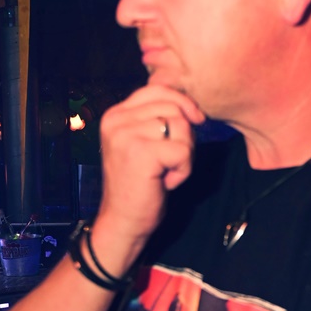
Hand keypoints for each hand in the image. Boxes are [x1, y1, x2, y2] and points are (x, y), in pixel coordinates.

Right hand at [92, 86, 204, 259]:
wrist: (123, 221)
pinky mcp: (141, 152)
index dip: (182, 102)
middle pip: (173, 107)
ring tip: (165, 171)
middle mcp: (116, 120)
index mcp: (115, 114)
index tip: (195, 120)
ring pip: (181, 127)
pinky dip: (183, 169)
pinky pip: (183, 150)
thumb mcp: (143, 143)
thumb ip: (155, 119)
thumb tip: (191, 105)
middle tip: (170, 160)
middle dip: (184, 135)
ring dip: (184, 154)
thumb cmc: (139, 184)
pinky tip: (166, 182)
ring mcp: (126, 135)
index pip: (157, 89)